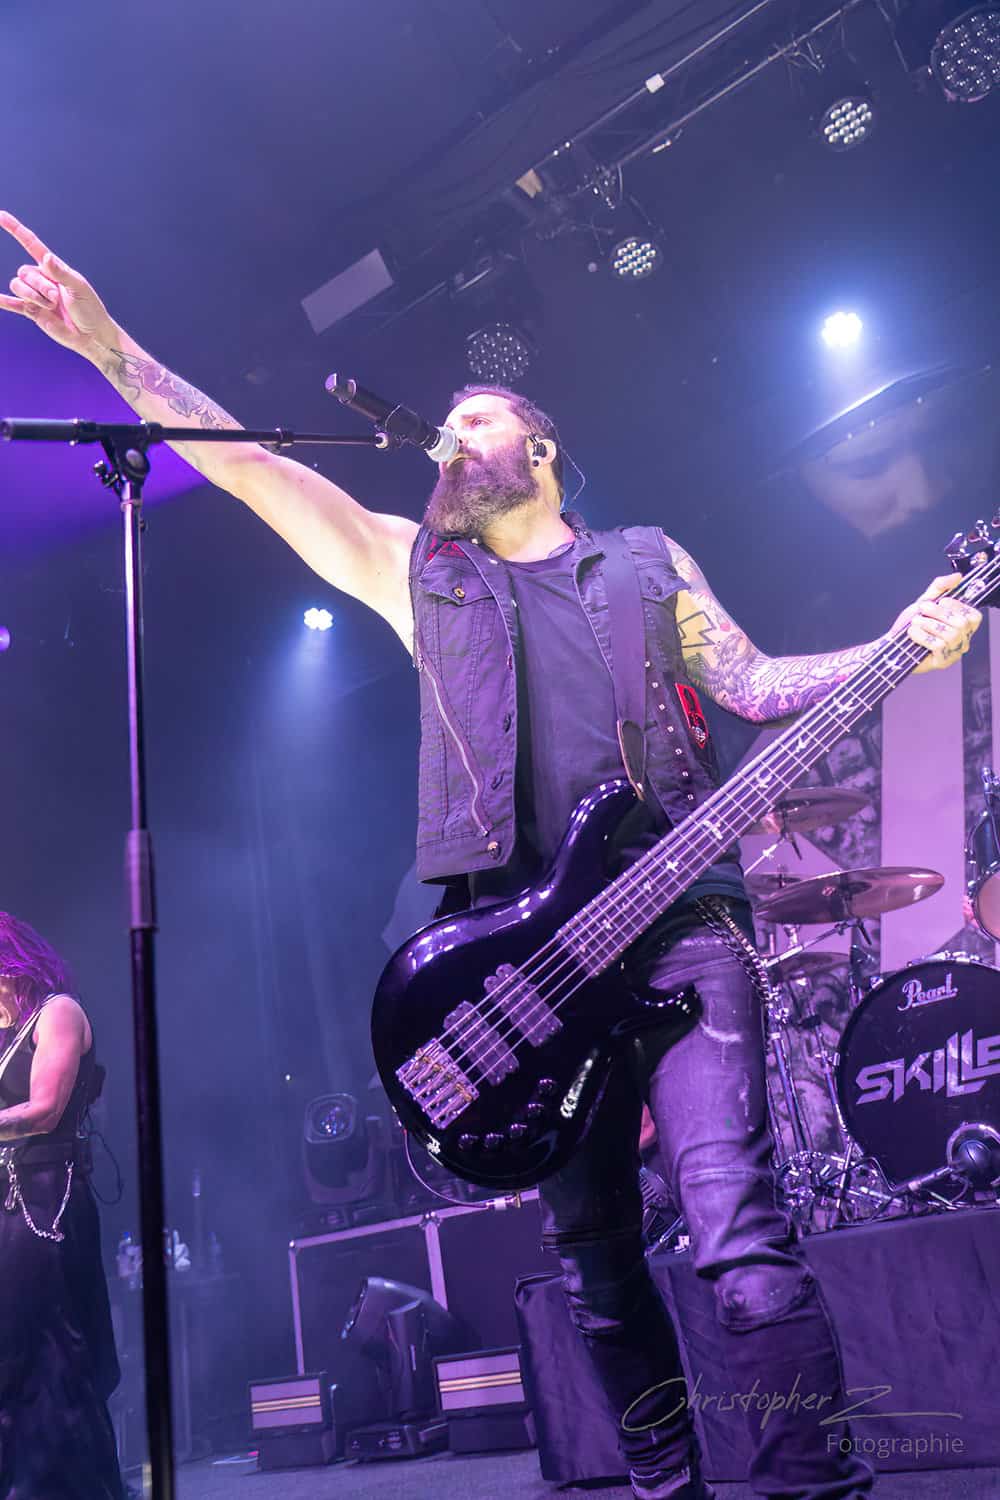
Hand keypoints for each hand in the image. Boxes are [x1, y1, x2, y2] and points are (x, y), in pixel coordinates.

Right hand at [0, 211, 116, 359]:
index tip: (0, 216)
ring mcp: (36, 296)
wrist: (92, 335)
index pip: (31, 244)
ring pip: (18, 286)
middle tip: (56, 298)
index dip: (15, 230)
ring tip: (50, 306)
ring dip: (32, 296)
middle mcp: (42, 279)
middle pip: (25, 273)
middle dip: (39, 286)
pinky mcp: (33, 312)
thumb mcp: (78, 288)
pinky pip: (13, 305)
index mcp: (53, 268)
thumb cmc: (90, 309)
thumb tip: (46, 257)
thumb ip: (61, 272)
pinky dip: (3, 302)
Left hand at [890, 573, 981, 673]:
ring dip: (929, 624)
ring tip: (915, 622)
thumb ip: (940, 587)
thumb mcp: (925, 601)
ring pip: (950, 634)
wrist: (892, 643)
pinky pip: (939, 646)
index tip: (941, 601)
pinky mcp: (942, 662)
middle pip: (961, 623)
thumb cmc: (911, 624)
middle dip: (939, 613)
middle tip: (923, 609)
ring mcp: (954, 653)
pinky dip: (923, 636)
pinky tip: (913, 633)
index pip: (973, 616)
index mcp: (963, 626)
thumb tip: (957, 577)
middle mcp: (962, 640)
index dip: (958, 606)